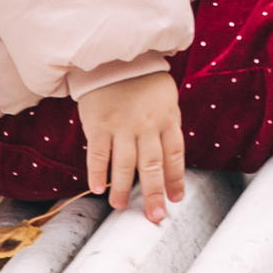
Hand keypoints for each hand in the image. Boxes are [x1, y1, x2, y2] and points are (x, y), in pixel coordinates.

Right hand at [79, 71, 187, 222]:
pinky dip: (98, 172)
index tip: (175, 200)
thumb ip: (167, 126)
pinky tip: (97, 188)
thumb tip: (171, 158)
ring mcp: (122, 125)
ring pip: (125, 163)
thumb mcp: (164, 99)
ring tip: (120, 207)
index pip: (174, 155)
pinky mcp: (99, 123)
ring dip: (122, 188)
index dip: (175, 179)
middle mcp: (147, 125)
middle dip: (154, 193)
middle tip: (155, 217)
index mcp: (166, 119)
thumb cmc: (141, 82)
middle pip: (152, 165)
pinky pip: (99, 152)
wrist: (113, 56)